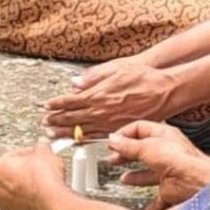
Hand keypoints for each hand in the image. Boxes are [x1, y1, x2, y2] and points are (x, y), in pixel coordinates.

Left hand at [0, 140, 64, 209]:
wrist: (51, 201)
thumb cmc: (43, 177)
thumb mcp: (44, 152)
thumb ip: (40, 147)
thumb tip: (42, 145)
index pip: (12, 157)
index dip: (27, 154)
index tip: (36, 155)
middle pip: (10, 178)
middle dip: (23, 175)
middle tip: (39, 171)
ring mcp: (5, 206)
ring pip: (13, 199)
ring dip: (23, 196)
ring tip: (40, 191)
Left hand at [46, 61, 176, 136]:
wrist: (165, 91)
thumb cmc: (144, 78)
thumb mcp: (116, 68)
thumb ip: (93, 77)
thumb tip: (75, 82)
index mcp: (98, 94)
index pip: (70, 101)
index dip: (56, 104)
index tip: (47, 106)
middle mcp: (102, 111)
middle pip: (72, 118)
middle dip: (55, 121)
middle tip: (44, 123)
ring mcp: (110, 123)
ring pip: (81, 130)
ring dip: (65, 133)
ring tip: (53, 135)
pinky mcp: (119, 130)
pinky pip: (97, 137)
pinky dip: (83, 139)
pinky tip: (77, 141)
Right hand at [108, 120, 209, 209]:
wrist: (196, 183)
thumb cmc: (178, 160)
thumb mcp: (147, 148)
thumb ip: (128, 146)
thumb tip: (112, 140)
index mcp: (163, 136)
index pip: (140, 129)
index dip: (124, 134)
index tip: (111, 143)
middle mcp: (166, 153)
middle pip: (142, 151)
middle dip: (126, 155)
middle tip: (112, 160)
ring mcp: (168, 172)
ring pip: (148, 174)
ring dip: (135, 177)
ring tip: (123, 179)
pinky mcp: (170, 191)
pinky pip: (157, 199)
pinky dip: (148, 205)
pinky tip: (139, 208)